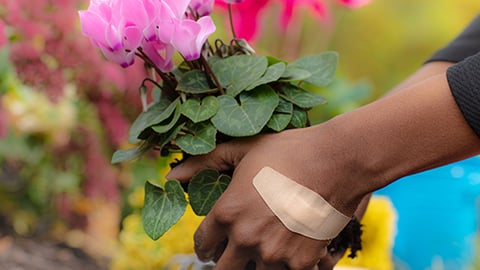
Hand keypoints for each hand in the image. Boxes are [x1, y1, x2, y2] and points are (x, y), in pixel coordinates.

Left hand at [167, 125, 368, 268]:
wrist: (338, 160)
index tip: (212, 244)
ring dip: (256, 266)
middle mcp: (246, 238)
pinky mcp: (302, 263)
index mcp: (228, 212)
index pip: (202, 244)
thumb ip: (204, 163)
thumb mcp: (244, 149)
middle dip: (225, 261)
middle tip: (235, 252)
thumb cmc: (288, 151)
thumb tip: (169, 176)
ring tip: (264, 250)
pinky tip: (289, 253)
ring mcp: (274, 255)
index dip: (205, 245)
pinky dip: (285, 267)